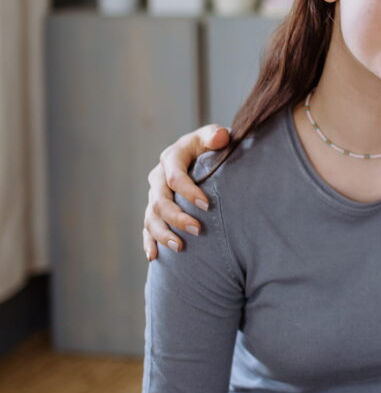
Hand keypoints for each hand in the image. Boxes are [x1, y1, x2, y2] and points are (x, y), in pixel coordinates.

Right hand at [143, 124, 230, 259]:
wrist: (201, 152)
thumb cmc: (210, 145)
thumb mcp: (212, 136)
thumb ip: (215, 136)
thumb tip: (220, 137)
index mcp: (172, 158)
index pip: (175, 177)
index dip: (189, 192)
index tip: (206, 205)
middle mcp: (158, 178)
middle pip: (160, 201)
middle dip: (177, 218)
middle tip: (197, 230)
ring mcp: (154, 195)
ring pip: (151, 218)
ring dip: (163, 234)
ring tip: (180, 248)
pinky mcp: (154, 209)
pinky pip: (147, 227)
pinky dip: (149, 241)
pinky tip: (154, 256)